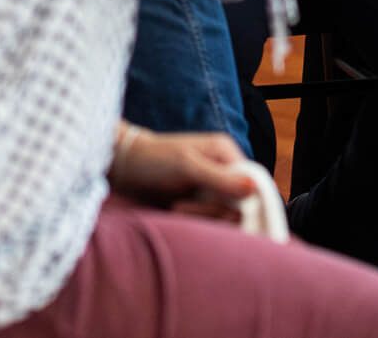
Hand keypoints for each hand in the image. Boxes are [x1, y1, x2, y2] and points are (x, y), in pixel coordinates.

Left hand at [108, 126, 255, 217]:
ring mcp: (210, 191)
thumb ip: (220, 178)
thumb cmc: (153, 159)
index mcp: (226, 154)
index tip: (229, 211)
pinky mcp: (198, 207)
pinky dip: (195, 222)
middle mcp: (223, 173)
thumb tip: (253, 188)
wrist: (124, 168)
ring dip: (202, 216)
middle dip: (215, 210)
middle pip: (240, 204)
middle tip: (187, 206)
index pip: (253, 182)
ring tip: (177, 207)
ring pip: (224, 217)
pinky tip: (177, 212)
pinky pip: (209, 223)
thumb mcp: (187, 166)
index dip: (247, 200)